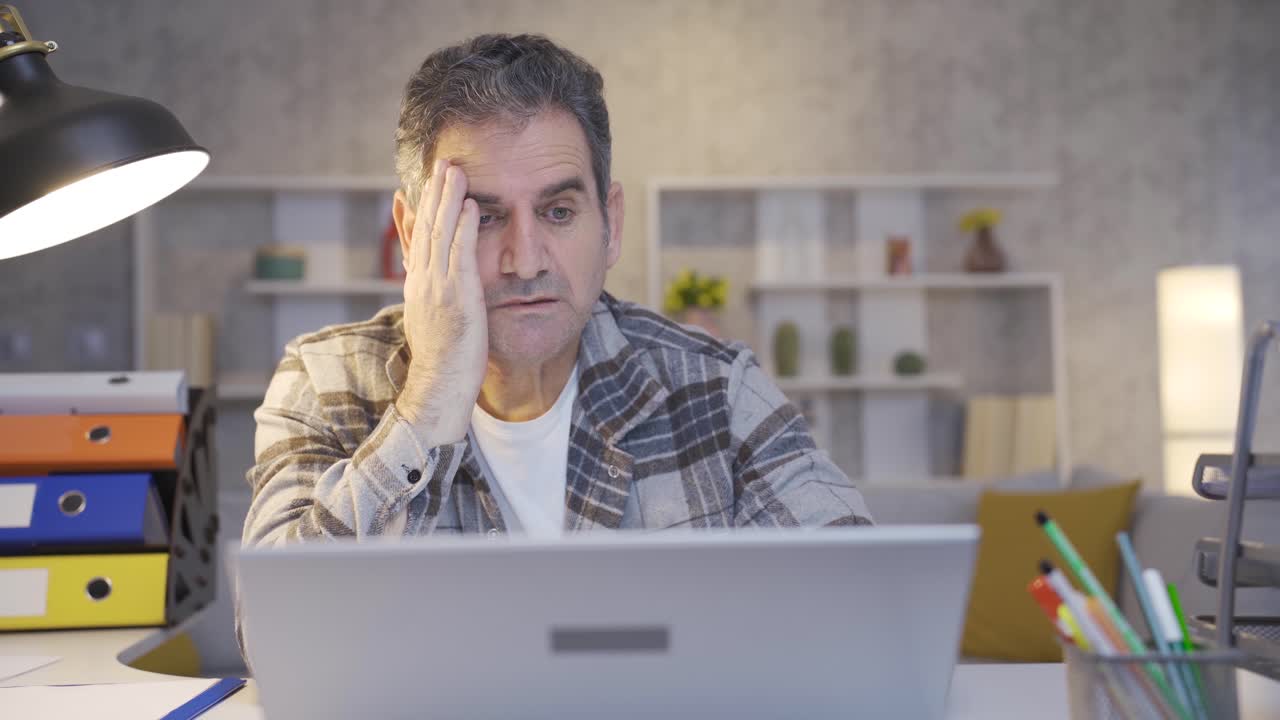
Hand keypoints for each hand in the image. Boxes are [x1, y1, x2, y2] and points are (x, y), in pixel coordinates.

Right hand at [394, 159, 487, 443]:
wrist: (439, 393)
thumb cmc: (444, 365)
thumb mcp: (433, 324)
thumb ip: (434, 298)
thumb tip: (432, 282)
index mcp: (419, 288)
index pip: (419, 239)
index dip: (424, 208)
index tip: (429, 181)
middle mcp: (424, 284)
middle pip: (427, 229)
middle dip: (434, 193)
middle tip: (442, 161)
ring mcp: (438, 291)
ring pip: (441, 235)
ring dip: (448, 200)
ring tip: (455, 170)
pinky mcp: (458, 301)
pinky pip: (461, 256)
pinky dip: (464, 228)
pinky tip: (472, 206)